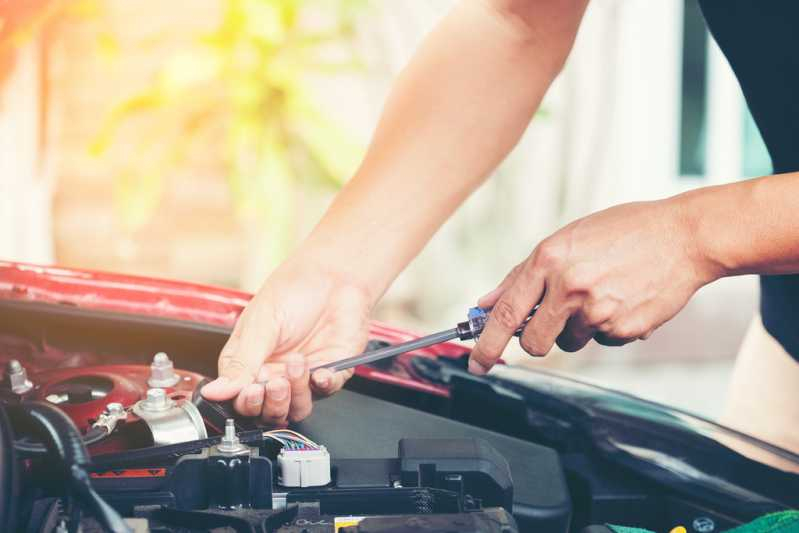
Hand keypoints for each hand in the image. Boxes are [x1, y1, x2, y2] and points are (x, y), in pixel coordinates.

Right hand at [201, 255, 371, 424]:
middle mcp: (275, 372)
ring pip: (297, 408)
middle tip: (276, 381)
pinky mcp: (331, 372)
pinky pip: (326, 392)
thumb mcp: (261, 323)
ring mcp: (303, 375)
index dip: (246, 401)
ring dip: (296, 394)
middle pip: (268, 410)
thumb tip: (213, 391)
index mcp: (249, 361)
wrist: (334, 274)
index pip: (240, 398)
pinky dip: (323, 385)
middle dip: (271, 402)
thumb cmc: (294, 289)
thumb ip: (241, 362)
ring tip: (298, 364)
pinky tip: (321, 371)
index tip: (252, 390)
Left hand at [469, 198, 720, 373]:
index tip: (476, 362)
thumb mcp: (567, 239)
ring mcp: (597, 310)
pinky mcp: (623, 329)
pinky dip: (608, 327)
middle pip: (534, 342)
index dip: (487, 342)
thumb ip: (523, 273)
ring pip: (570, 341)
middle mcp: (569, 286)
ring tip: (601, 294)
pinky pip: (602, 341)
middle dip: (536, 340)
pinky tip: (623, 299)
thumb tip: (488, 302)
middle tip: (549, 325)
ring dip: (577, 328)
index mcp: (549, 258)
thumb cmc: (624, 232)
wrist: (684, 236)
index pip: (507, 311)